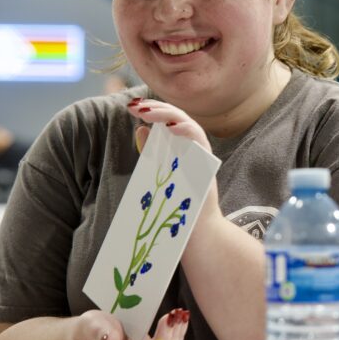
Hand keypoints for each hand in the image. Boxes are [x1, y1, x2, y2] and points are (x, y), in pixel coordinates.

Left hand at [126, 97, 222, 230]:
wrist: (197, 233)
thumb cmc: (178, 207)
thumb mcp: (159, 175)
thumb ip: (152, 153)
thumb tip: (140, 129)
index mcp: (181, 148)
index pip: (167, 121)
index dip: (152, 110)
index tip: (131, 107)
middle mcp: (193, 148)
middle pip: (177, 118)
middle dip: (155, 108)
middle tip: (133, 106)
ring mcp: (201, 154)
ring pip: (187, 123)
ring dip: (166, 114)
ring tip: (146, 112)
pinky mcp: (207, 163)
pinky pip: (199, 140)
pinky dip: (185, 129)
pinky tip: (169, 126)